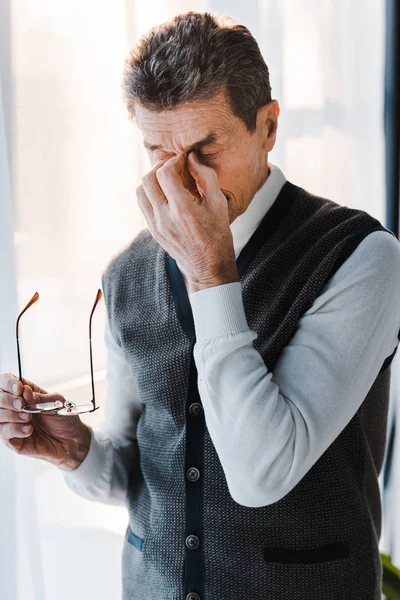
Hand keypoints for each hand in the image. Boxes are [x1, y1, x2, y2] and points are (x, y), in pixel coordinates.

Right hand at [0, 373, 91, 470]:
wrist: (71, 440)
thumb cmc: (63, 419)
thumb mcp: (56, 402)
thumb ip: (38, 397)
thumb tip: (24, 391)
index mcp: (24, 393)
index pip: (5, 382)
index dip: (8, 382)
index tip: (19, 388)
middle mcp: (14, 407)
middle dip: (8, 400)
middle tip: (21, 405)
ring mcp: (12, 423)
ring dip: (12, 415)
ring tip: (28, 418)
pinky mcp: (12, 439)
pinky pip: (4, 433)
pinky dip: (15, 429)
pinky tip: (29, 429)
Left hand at [136, 151, 239, 291]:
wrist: (208, 266)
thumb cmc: (218, 234)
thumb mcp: (219, 203)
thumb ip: (205, 176)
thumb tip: (192, 157)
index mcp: (183, 210)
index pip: (165, 173)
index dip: (173, 161)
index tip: (183, 160)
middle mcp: (164, 218)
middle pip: (148, 179)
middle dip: (160, 167)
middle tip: (174, 167)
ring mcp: (156, 226)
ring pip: (140, 191)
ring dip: (152, 180)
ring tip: (168, 180)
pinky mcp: (153, 231)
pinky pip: (143, 205)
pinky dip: (151, 193)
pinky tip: (166, 194)